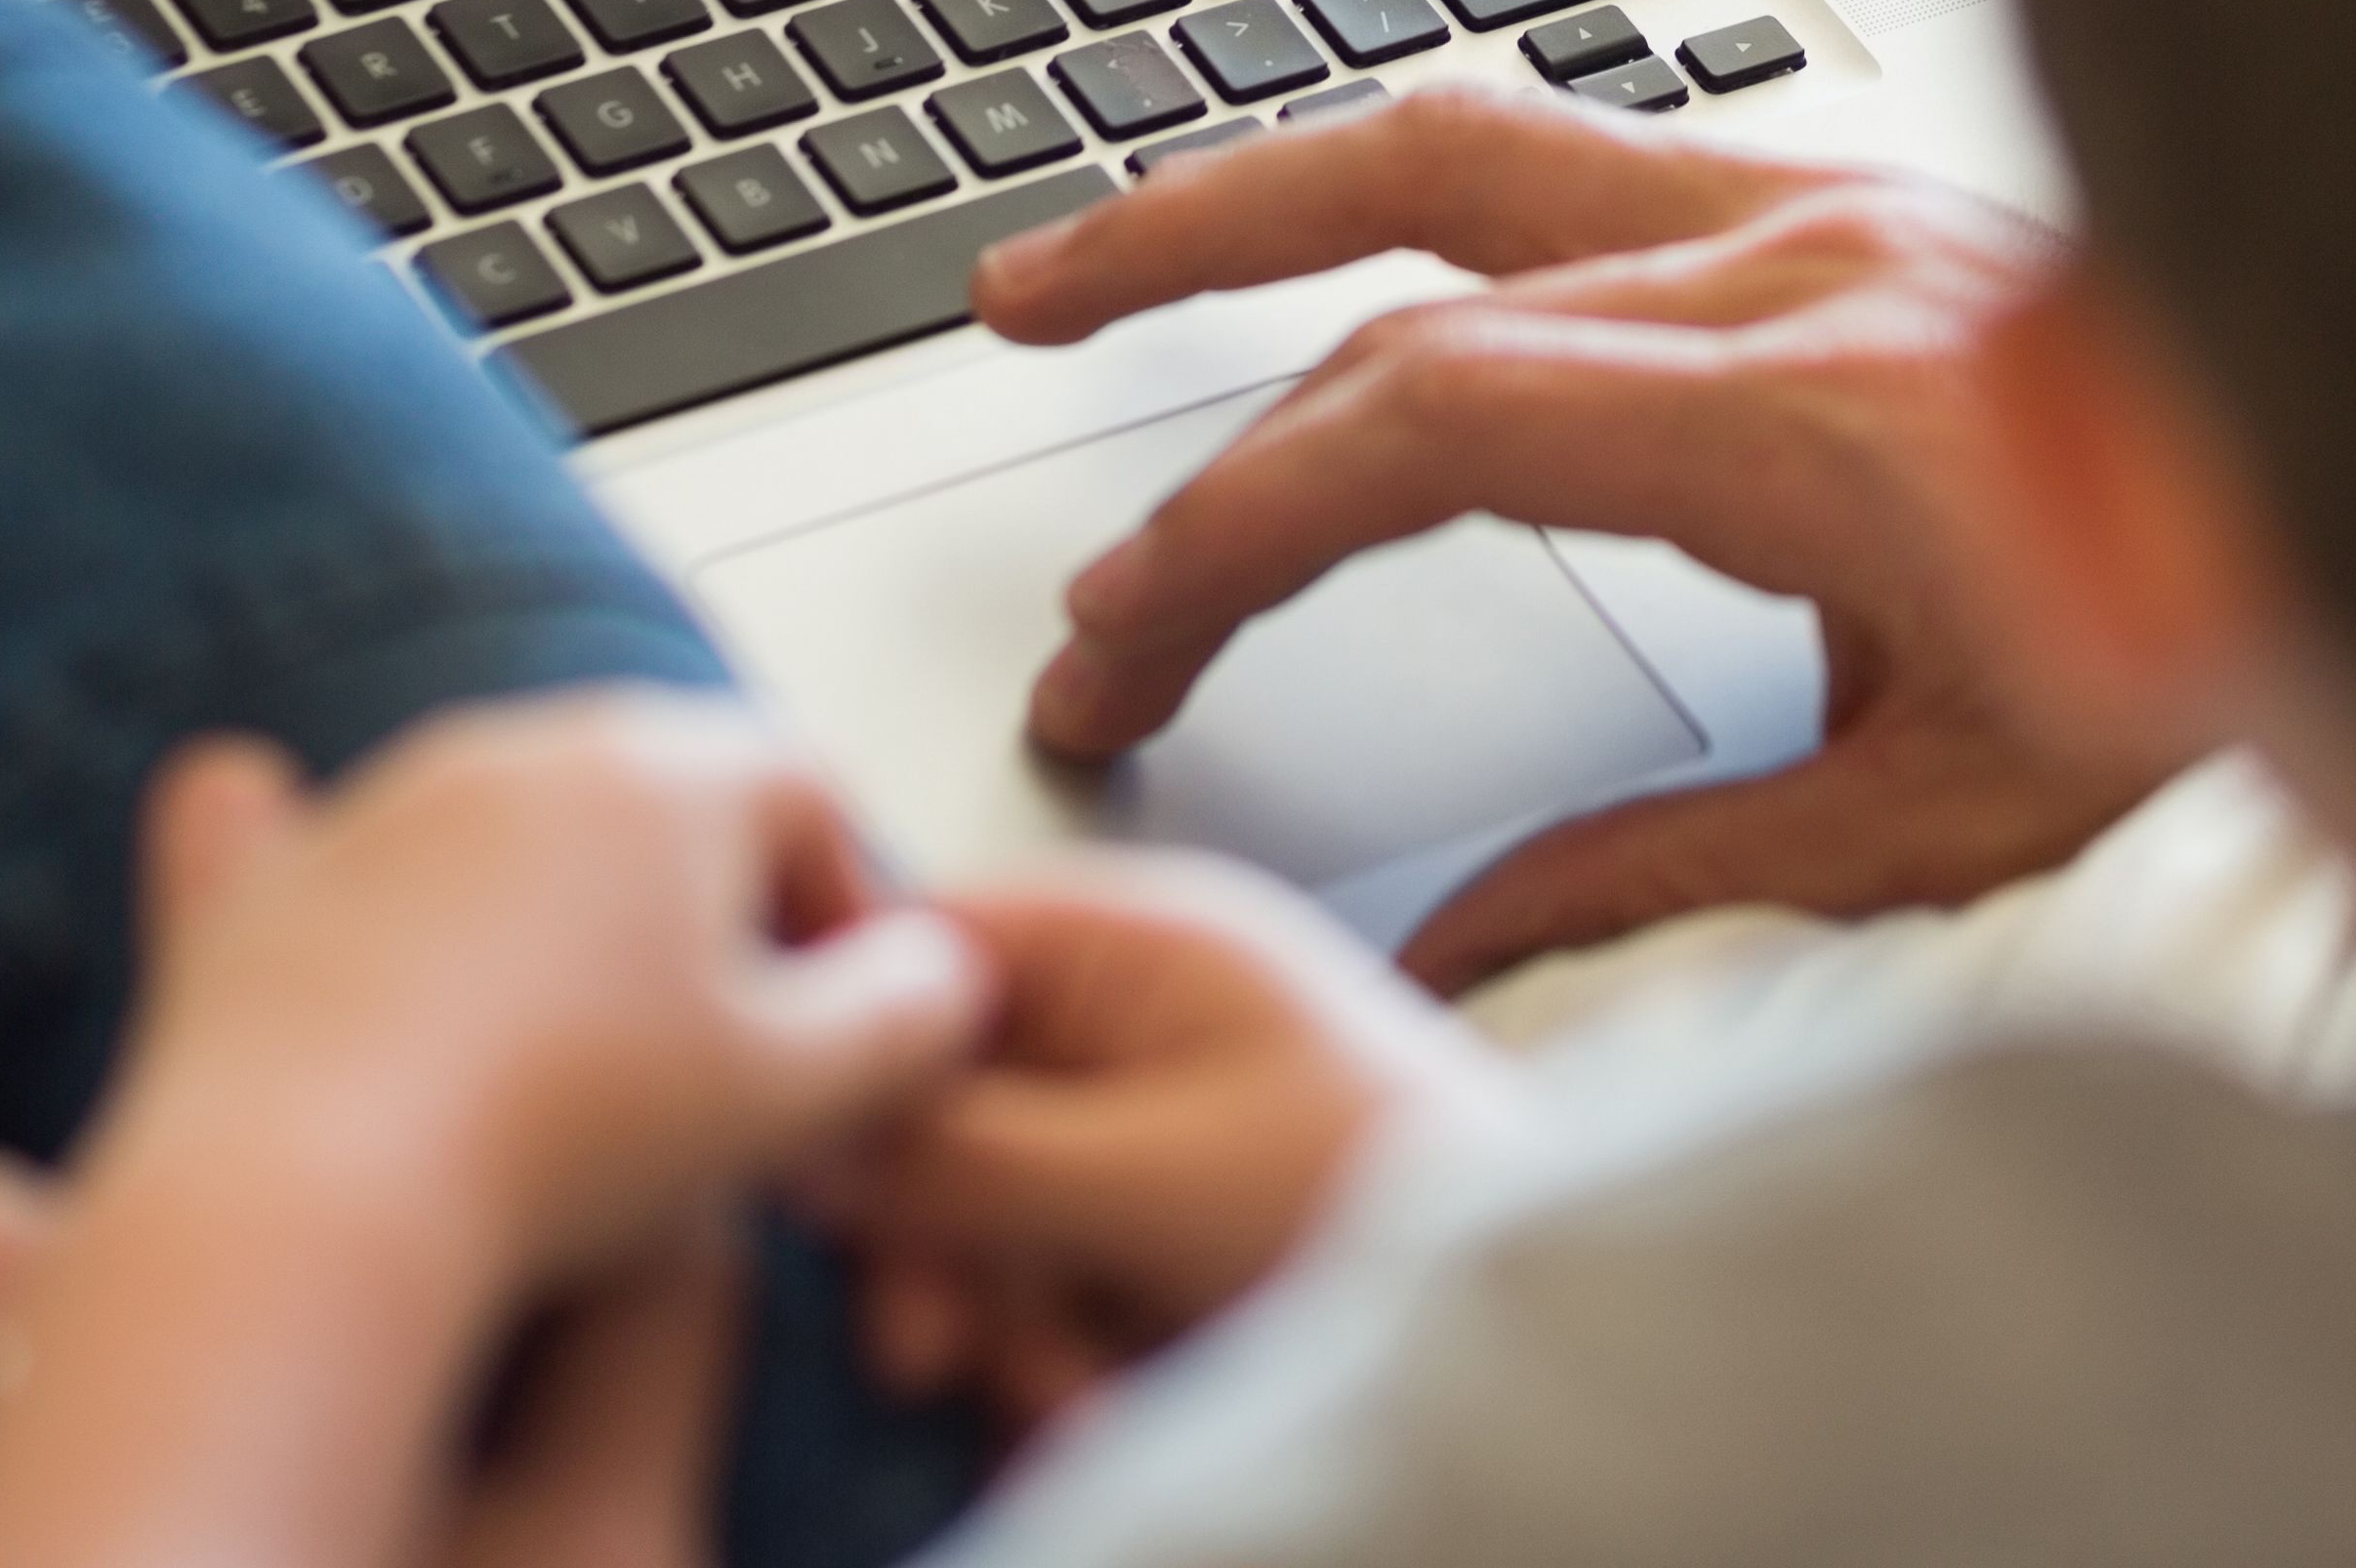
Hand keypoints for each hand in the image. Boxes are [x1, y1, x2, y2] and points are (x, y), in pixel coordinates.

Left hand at [0, 694, 977, 1567]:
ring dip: (563, 925)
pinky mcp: (265, 881)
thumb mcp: (798, 1090)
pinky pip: (334, 856)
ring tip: (571, 1074)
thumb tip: (941, 972)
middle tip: (719, 1058)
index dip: (846, 907)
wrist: (304, 1199)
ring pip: (517, 834)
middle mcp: (524, 744)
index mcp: (672, 765)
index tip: (840, 1025)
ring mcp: (383, 802)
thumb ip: (909, 1010)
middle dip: (706, 914)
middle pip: (663, 802)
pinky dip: (385, 914)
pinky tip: (401, 992)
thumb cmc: (560, 1137)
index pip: (808, 791)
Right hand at [821, 856, 1518, 1424]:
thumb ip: (974, 1152)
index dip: (861, 1050)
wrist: (1543, 1323)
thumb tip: (819, 1140)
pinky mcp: (1169, 1226)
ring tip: (1063, 1399)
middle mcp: (1138, 1016)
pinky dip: (1060, 1352)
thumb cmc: (1383, 1197)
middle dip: (940, 1240)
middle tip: (935, 1349)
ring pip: (988, 1212)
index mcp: (1144, 943)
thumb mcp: (1150, 1175)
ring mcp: (1152, 1123)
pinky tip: (1092, 1413)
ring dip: (1003, 1320)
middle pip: (948, 1102)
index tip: (811, 1168)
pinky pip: (1055, 1277)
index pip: (937, 942)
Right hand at [970, 92, 2181, 989]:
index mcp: (1818, 407)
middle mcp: (1811, 257)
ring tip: (1119, 238)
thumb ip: (1673, 877)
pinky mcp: (1861, 200)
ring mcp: (1837, 200)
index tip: (1134, 627)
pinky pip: (1589, 146)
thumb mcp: (1947, 825)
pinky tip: (1358, 230)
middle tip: (1016, 327)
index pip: (1435, 413)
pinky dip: (1428, 177)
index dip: (1245, 513)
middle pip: (1416, 211)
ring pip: (1491, 132)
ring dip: (1283, 175)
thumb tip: (1450, 940)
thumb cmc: (2234, 661)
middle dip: (1187, 278)